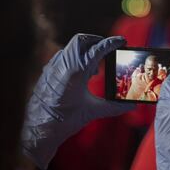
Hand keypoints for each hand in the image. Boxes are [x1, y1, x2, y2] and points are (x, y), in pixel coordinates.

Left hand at [21, 34, 135, 169]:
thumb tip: (131, 106)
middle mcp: (63, 64)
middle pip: (82, 40)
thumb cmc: (64, 120)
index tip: (122, 41)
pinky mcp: (48, 71)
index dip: (112, 43)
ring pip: (72, 47)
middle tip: (108, 49)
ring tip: (95, 68)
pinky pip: (64, 56)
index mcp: (76, 71)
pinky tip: (82, 74)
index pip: (98, 48)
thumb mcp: (92, 111)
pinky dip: (76, 58)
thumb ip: (114, 107)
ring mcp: (53, 66)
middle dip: (97, 40)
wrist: (38, 129)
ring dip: (86, 50)